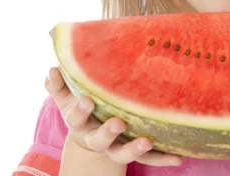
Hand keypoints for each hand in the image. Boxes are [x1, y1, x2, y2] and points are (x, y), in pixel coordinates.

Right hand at [44, 67, 182, 166]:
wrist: (89, 139)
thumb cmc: (82, 110)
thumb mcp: (67, 98)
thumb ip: (58, 85)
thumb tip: (51, 69)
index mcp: (81, 124)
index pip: (76, 118)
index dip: (80, 110)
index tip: (87, 100)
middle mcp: (97, 139)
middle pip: (100, 140)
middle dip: (108, 132)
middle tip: (117, 122)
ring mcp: (115, 148)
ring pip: (123, 153)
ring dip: (135, 149)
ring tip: (147, 141)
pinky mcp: (133, 153)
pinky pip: (148, 159)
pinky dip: (162, 158)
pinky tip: (178, 157)